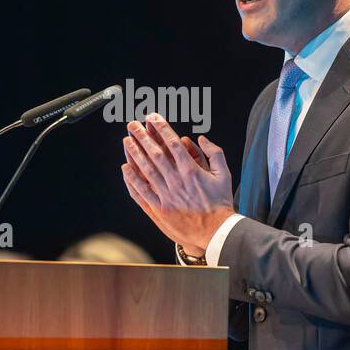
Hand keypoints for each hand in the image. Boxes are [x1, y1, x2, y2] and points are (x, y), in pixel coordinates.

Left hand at [120, 113, 234, 254]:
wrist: (216, 231)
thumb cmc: (220, 203)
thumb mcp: (224, 174)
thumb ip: (214, 153)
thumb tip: (201, 138)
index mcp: (191, 170)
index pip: (172, 144)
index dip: (161, 128)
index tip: (152, 118)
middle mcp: (176, 181)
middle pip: (155, 153)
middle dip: (142, 136)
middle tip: (133, 124)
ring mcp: (166, 195)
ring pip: (146, 170)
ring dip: (135, 154)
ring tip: (126, 140)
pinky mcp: (160, 209)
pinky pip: (142, 192)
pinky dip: (133, 180)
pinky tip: (125, 169)